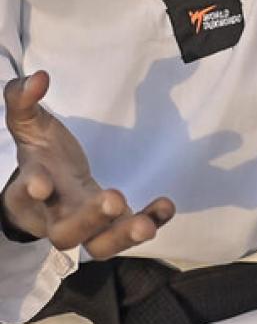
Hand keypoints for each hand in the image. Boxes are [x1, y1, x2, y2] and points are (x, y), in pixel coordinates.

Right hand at [1, 71, 174, 256]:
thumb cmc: (39, 155)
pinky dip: (149, 221)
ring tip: (147, 225)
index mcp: (30, 189)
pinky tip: (166, 206)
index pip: (26, 193)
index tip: (42, 184)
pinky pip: (126, 233)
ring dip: (122, 235)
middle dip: (89, 219)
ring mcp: (85, 225)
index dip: (33, 187)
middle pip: (65, 232)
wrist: (45, 192)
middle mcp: (55, 214)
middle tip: (114, 199)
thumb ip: (24, 101)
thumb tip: (38, 77)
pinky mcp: (110, 225)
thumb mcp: (28, 126)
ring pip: (97, 245)